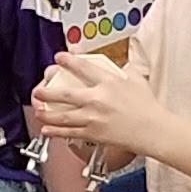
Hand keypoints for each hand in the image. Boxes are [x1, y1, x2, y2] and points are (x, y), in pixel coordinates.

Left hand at [32, 45, 148, 152]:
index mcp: (108, 82)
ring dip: (47, 113)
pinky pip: (70, 132)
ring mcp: (94, 118)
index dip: (68, 61)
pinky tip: (47, 129)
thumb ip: (124, 69)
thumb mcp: (136, 79)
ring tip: (38, 110)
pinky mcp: (94, 133)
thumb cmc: (147, 106)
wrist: (152, 130)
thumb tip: (118, 64)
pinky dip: (56, 131)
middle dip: (47, 92)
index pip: (83, 67)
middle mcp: (98, 99)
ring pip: (63, 115)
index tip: (59, 58)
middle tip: (38, 90)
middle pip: (65, 94)